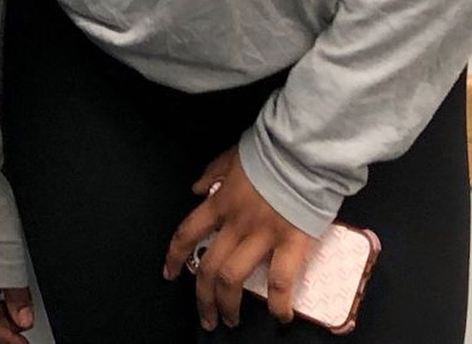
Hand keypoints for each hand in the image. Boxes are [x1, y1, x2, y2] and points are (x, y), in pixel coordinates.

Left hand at [163, 147, 315, 328]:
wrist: (302, 149)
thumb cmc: (270, 151)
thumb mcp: (231, 156)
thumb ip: (211, 173)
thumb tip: (195, 188)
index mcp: (220, 202)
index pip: (187, 233)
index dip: (175, 256)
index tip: (169, 274)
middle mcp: (235, 224)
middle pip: (208, 266)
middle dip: (203, 296)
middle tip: (206, 316)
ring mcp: (262, 235)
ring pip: (233, 277)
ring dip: (228, 304)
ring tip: (230, 320)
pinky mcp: (292, 243)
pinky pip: (281, 280)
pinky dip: (279, 303)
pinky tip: (281, 317)